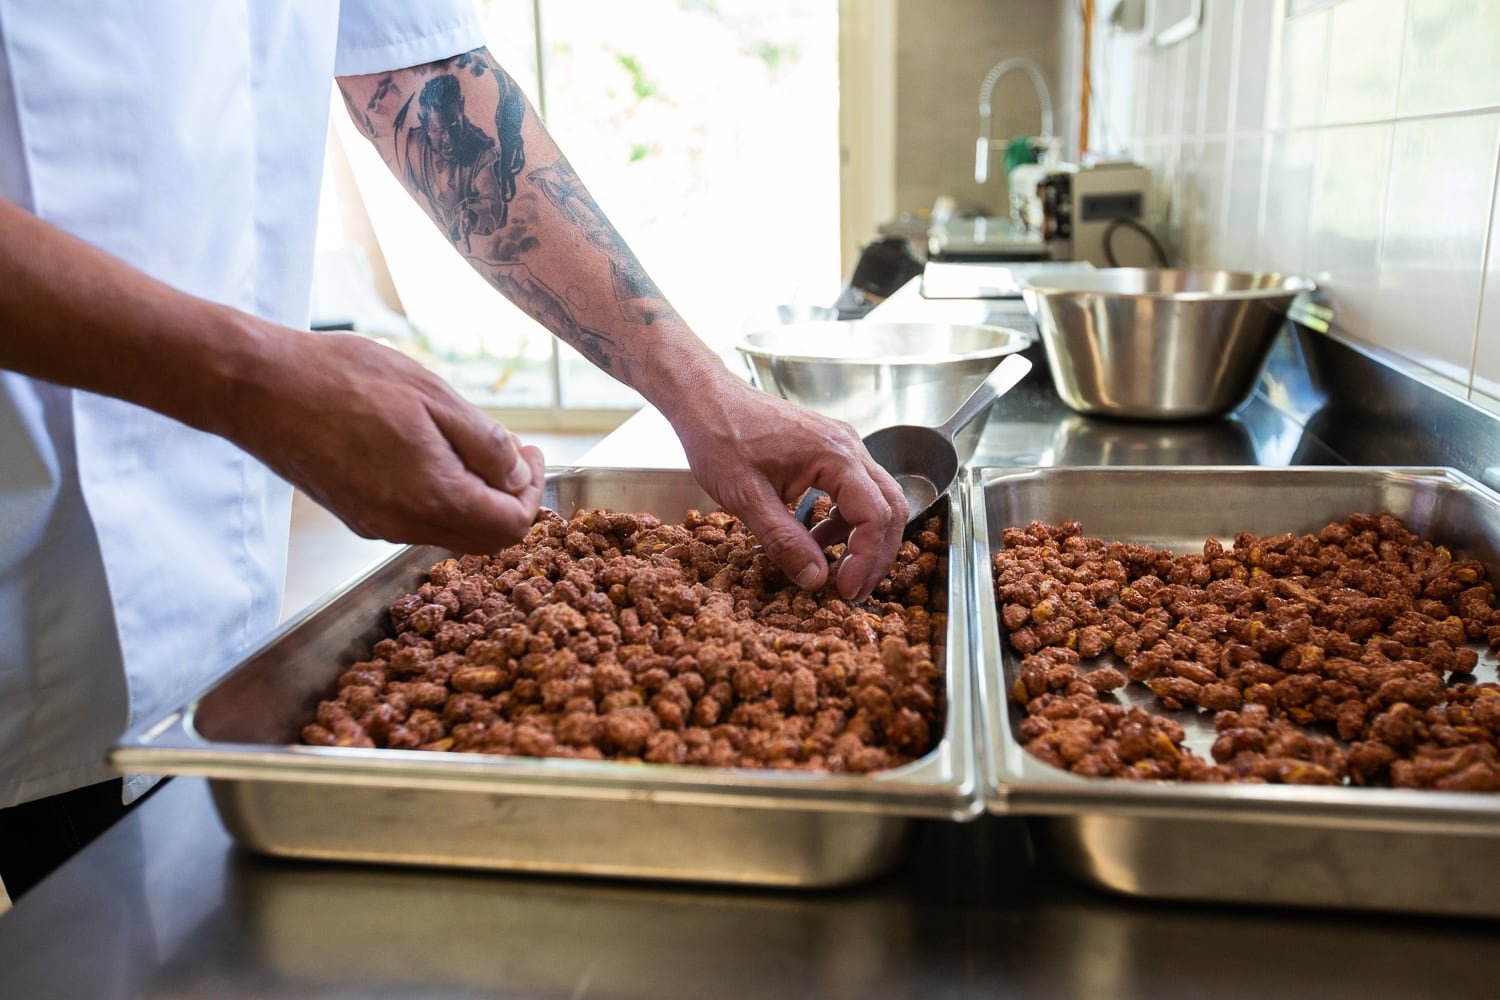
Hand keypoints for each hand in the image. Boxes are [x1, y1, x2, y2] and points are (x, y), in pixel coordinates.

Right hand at [224, 330, 545, 552]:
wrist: (259, 388)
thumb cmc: (346, 381)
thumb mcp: (435, 397)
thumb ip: (485, 444)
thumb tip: (517, 473)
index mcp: (433, 499)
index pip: (510, 526)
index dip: (531, 492)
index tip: (530, 452)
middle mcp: (404, 527)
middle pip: (483, 538)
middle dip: (508, 499)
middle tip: (512, 451)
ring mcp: (375, 526)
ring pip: (450, 531)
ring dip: (474, 497)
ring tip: (471, 444)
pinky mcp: (355, 515)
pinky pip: (416, 520)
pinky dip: (440, 496)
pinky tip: (432, 453)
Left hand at [671, 373, 906, 601]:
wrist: (705, 399)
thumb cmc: (721, 438)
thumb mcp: (746, 498)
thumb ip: (784, 541)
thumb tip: (816, 581)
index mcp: (835, 455)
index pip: (875, 516)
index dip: (866, 559)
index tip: (846, 591)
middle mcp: (849, 447)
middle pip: (890, 508)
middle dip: (876, 555)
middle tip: (853, 592)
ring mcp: (843, 446)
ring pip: (877, 500)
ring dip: (863, 539)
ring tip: (834, 572)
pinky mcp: (830, 451)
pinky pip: (855, 491)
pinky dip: (845, 522)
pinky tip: (817, 541)